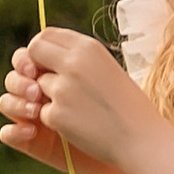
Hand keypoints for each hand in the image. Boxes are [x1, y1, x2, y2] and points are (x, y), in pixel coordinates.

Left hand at [0, 27, 148, 173]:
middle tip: (50, 83)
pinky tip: (80, 125)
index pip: (46, 35)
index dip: (41, 50)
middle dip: (35, 67)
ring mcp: (63, 89)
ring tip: (80, 109)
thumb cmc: (126, 104)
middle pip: (32, 53)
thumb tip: (42, 51)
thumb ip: (77, 58)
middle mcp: (73, 63)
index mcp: (88, 48)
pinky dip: (56, 121)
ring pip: (37, 86)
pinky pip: (43, 113)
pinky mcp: (56, 114)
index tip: (47, 63)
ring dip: (50, 97)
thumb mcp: (105, 67)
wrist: (141, 138)